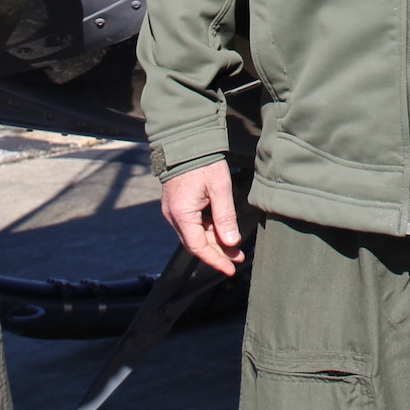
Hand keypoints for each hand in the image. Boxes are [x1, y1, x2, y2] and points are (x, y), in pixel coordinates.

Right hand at [160, 160, 245, 277]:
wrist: (186, 141)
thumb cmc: (204, 162)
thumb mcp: (220, 188)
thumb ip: (225, 217)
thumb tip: (231, 243)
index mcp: (182, 214)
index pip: (198, 247)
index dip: (215, 260)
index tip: (231, 269)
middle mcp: (172, 215)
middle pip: (195, 243)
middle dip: (217, 253)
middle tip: (237, 258)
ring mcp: (172, 210)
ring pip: (194, 235)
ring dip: (213, 242)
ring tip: (234, 247)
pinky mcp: (176, 204)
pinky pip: (191, 224)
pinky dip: (207, 230)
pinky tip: (222, 231)